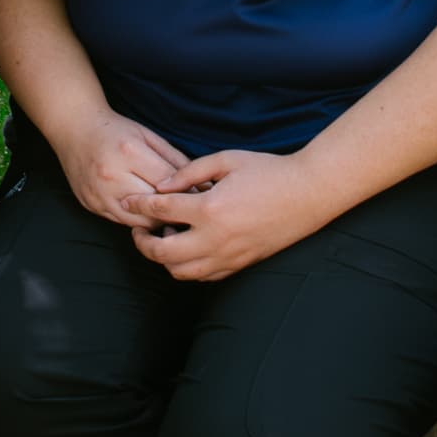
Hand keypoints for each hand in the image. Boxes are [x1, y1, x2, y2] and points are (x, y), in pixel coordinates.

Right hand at [56, 106, 193, 228]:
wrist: (74, 129)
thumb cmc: (116, 130)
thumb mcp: (149, 136)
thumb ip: (176, 161)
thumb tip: (203, 185)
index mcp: (130, 152)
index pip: (167, 183)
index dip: (188, 193)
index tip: (203, 200)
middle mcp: (112, 175)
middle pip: (154, 206)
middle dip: (175, 211)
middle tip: (191, 213)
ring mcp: (98, 193)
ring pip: (139, 221)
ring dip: (157, 221)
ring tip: (171, 217)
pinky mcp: (91, 205)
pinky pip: (122, 222)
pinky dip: (138, 221)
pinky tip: (147, 215)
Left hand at [129, 148, 311, 282]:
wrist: (308, 194)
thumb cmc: (268, 171)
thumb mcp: (226, 160)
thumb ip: (190, 172)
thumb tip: (162, 186)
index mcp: (210, 208)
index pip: (160, 211)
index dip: (138, 205)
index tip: (128, 202)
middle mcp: (215, 238)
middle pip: (162, 252)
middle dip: (143, 242)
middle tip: (139, 229)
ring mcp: (228, 256)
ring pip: (181, 271)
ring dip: (164, 258)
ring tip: (165, 239)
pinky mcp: (240, 264)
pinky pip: (204, 277)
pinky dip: (188, 267)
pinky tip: (188, 249)